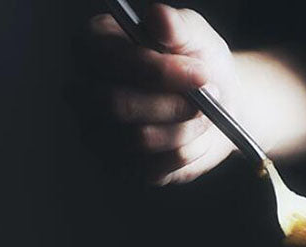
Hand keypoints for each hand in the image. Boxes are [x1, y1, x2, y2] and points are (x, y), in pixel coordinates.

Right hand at [80, 4, 238, 184]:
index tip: (203, 73)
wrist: (220, 104)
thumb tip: (159, 17)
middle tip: (207, 100)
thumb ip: (177, 25)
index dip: (161, 71)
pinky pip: (153, 169)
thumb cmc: (198, 63)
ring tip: (206, 116)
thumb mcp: (194, 35)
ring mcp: (99, 133)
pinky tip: (195, 138)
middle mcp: (85, 91)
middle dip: (172, 105)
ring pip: (139, 139)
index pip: (114, 62)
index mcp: (94, 46)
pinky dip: (185, 154)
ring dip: (184, 130)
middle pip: (117, 106)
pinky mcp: (121, 168)